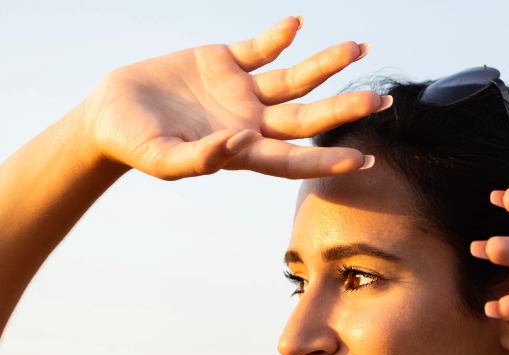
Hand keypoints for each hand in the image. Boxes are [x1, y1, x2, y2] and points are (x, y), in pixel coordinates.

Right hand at [79, 16, 388, 180]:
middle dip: (345, 108)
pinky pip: (260, 47)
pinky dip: (277, 36)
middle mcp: (252, 122)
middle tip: (382, 100)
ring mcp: (242, 91)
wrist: (110, 113)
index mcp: (243, 152)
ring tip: (358, 48)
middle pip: (308, 116)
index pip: (294, 159)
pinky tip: (296, 24)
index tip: (362, 159)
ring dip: (326, 64)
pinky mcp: (225, 62)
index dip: (327, 161)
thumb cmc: (134, 144)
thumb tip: (241, 144)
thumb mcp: (161, 158)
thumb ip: (200, 158)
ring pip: (295, 78)